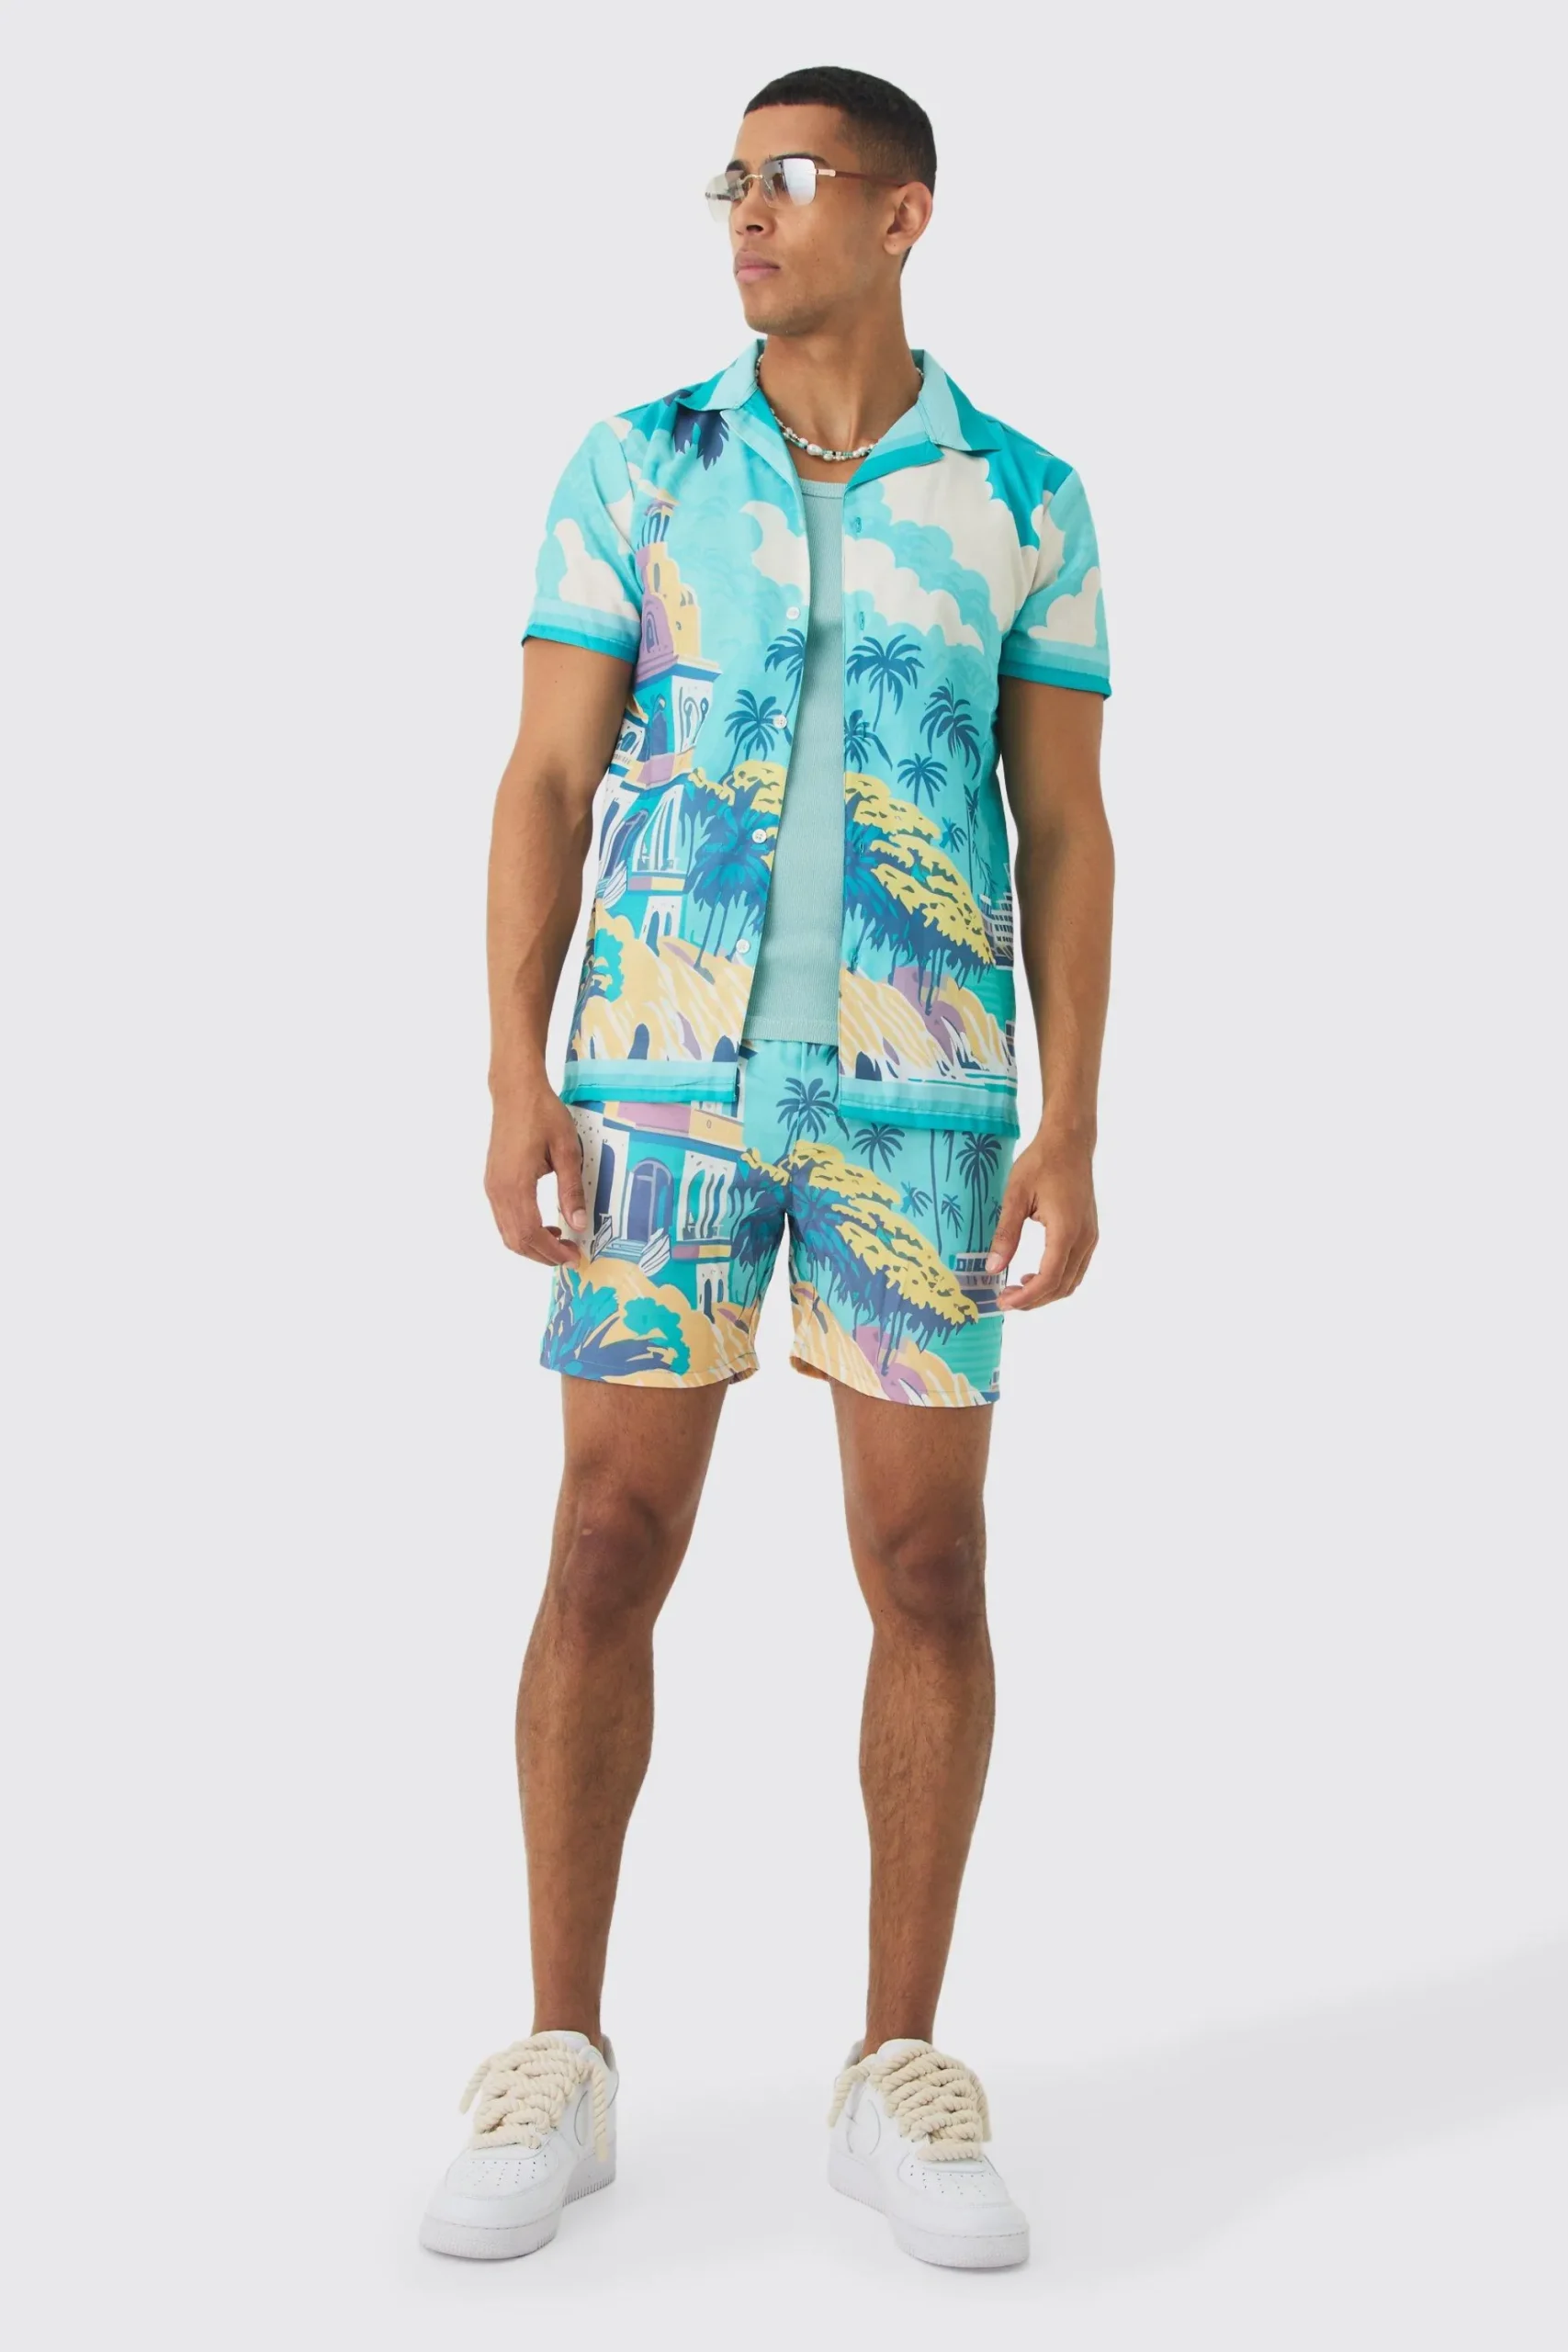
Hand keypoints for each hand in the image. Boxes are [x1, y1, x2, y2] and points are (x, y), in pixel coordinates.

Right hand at [485, 1084, 588, 1264]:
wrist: (515, 1091)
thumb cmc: (542, 1114)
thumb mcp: (566, 1151)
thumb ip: (571, 1190)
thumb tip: (578, 1224)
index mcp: (516, 1184)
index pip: (531, 1234)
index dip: (552, 1252)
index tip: (573, 1257)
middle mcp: (498, 1190)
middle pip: (516, 1240)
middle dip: (542, 1255)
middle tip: (569, 1256)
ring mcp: (492, 1186)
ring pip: (507, 1232)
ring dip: (531, 1245)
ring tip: (558, 1242)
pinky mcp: (492, 1181)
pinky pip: (503, 1218)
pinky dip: (521, 1230)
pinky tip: (543, 1225)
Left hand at [986, 1129, 1097, 1310]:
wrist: (1069, 1143)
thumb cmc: (1041, 1163)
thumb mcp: (1015, 1195)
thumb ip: (1005, 1234)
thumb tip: (992, 1268)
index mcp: (1066, 1230)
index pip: (1048, 1278)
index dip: (1026, 1297)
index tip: (1003, 1302)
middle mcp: (1084, 1238)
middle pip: (1062, 1286)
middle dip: (1034, 1300)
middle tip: (1005, 1299)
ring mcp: (1090, 1237)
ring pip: (1072, 1281)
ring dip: (1046, 1292)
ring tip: (1017, 1290)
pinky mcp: (1090, 1233)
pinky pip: (1076, 1268)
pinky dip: (1057, 1279)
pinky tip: (1034, 1274)